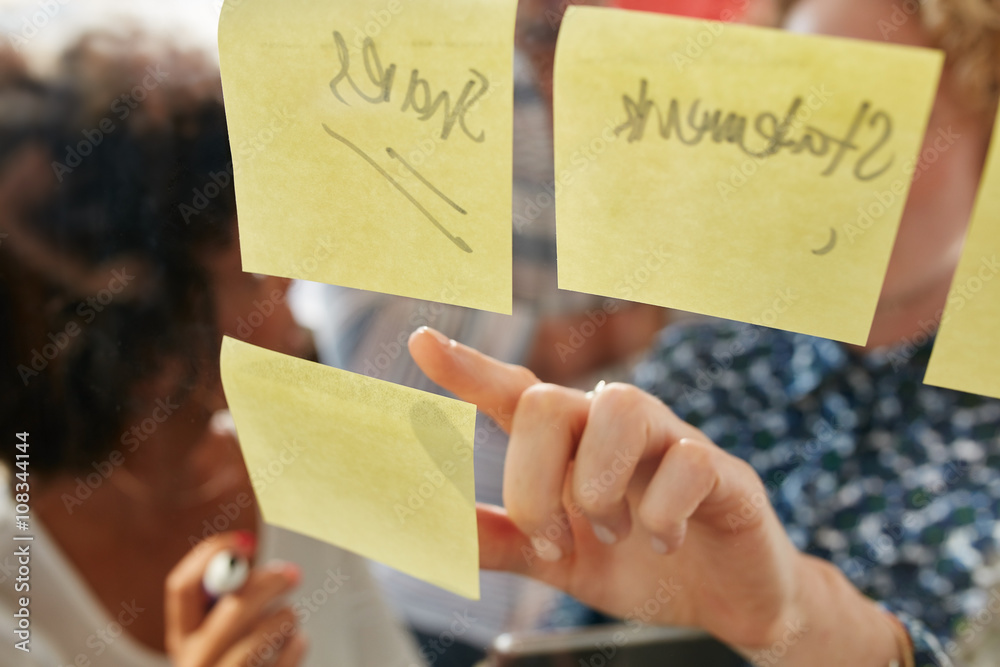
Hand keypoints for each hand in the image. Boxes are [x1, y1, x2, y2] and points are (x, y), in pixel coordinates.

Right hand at [165, 532, 306, 666]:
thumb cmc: (239, 663)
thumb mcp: (221, 636)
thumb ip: (229, 599)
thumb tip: (253, 558)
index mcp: (181, 640)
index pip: (182, 587)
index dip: (211, 555)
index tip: (246, 541)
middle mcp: (193, 663)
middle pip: (232, 608)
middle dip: (268, 582)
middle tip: (291, 573)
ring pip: (262, 636)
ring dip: (284, 616)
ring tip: (289, 617)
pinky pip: (285, 659)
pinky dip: (297, 643)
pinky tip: (296, 641)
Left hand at [409, 327, 901, 662]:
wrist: (726, 599)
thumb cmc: (639, 563)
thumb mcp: (561, 561)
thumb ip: (506, 540)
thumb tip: (437, 529)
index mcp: (571, 445)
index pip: (515, 392)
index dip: (469, 370)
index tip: (421, 344)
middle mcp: (614, 428)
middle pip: (548, 403)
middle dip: (534, 483)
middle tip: (555, 543)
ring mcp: (670, 441)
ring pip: (618, 408)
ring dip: (598, 488)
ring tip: (613, 534)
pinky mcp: (723, 471)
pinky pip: (687, 460)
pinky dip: (660, 513)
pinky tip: (663, 542)